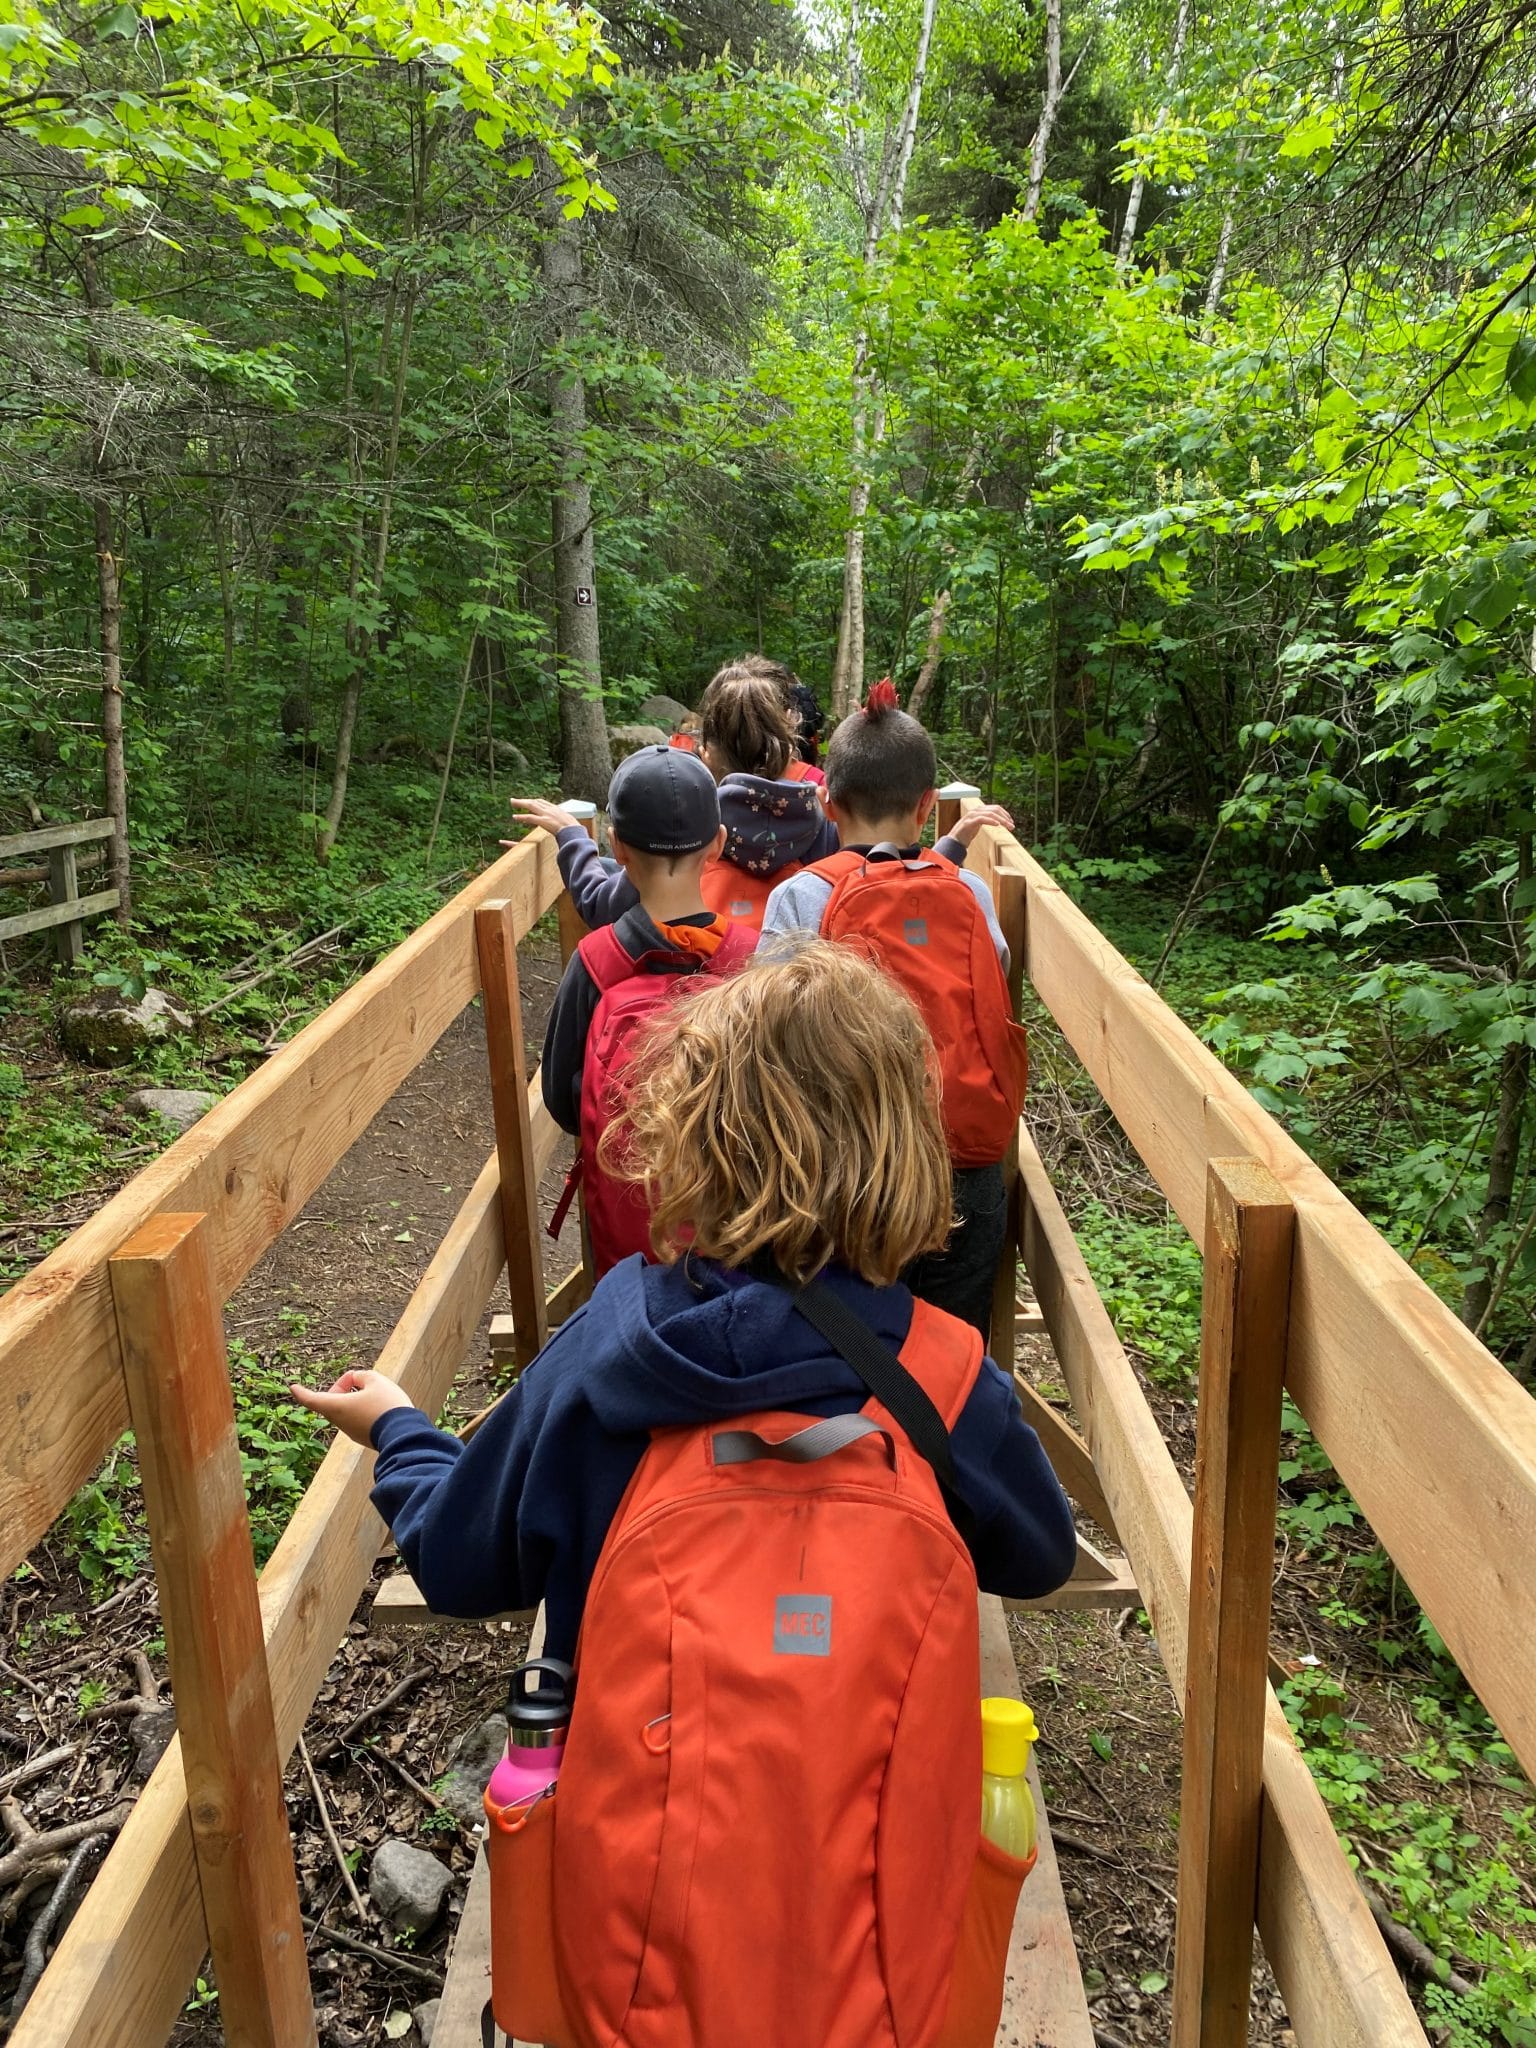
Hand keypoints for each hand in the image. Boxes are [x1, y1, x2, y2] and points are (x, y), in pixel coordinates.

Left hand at [292, 1368, 414, 1445]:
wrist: (404, 1434)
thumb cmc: (386, 1404)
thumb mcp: (376, 1380)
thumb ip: (362, 1376)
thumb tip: (358, 1381)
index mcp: (337, 1407)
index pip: (312, 1399)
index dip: (301, 1392)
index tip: (293, 1387)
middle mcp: (340, 1422)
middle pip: (331, 1401)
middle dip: (341, 1387)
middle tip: (356, 1378)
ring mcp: (351, 1432)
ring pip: (345, 1410)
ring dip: (352, 1397)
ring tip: (373, 1390)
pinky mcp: (363, 1437)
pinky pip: (356, 1419)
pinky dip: (361, 1408)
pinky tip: (378, 1404)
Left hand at [509, 797, 580, 837]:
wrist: (576, 833)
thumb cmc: (575, 831)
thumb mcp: (571, 823)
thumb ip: (565, 823)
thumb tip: (567, 826)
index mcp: (557, 809)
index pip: (543, 802)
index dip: (534, 801)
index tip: (528, 801)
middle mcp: (551, 810)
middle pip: (535, 802)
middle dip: (524, 800)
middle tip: (514, 800)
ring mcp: (547, 815)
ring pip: (531, 806)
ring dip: (520, 804)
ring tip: (512, 803)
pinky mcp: (544, 821)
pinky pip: (530, 818)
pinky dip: (522, 817)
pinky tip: (515, 817)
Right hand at [947, 802, 1013, 846]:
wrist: (953, 842)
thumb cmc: (965, 835)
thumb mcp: (977, 826)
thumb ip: (985, 821)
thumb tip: (998, 822)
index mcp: (978, 811)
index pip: (995, 808)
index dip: (1005, 814)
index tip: (1011, 822)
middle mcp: (975, 811)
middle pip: (995, 809)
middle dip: (1005, 817)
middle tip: (1012, 826)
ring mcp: (971, 816)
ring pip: (990, 813)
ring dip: (1002, 820)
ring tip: (1008, 826)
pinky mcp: (968, 823)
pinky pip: (982, 819)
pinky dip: (991, 821)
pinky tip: (997, 825)